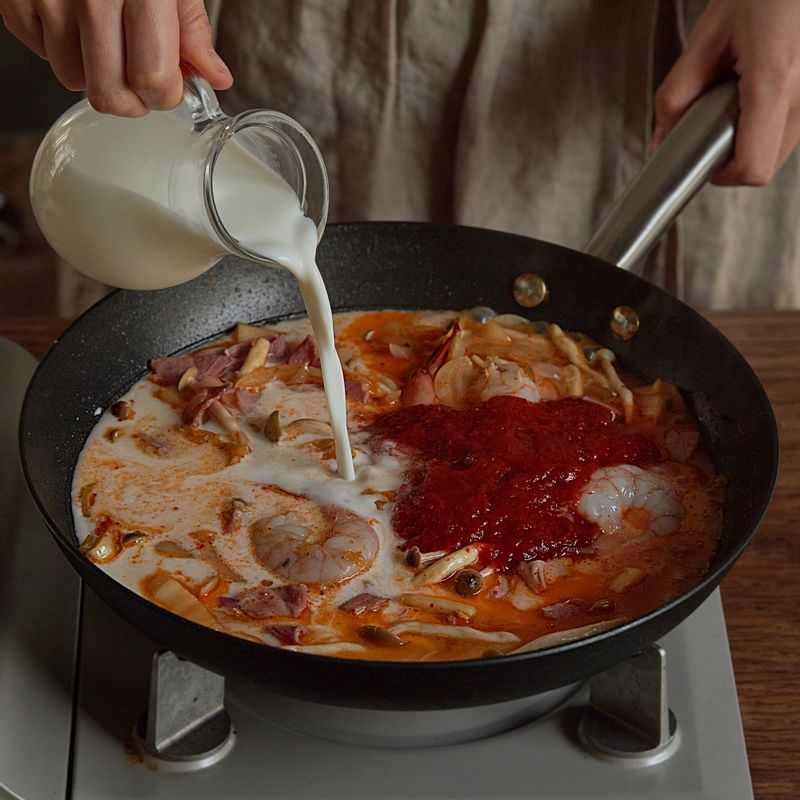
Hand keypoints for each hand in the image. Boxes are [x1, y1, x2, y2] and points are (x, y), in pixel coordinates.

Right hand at [0, 0, 232, 116]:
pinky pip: (41, 54)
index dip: (164, 95)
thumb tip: (215, 77)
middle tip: (140, 79)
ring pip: (73, 79)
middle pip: (109, 94)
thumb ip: (192, 29)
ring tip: (106, 38)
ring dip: (94, 72)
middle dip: (131, 99)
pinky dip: (62, 47)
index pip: (151, 78)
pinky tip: (75, 21)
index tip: (169, 87)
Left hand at [650, 0, 799, 185]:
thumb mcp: (705, 39)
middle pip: (765, 165)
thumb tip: (661, 144)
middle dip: (733, 154)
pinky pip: (790, 129)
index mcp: (774, 80)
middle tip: (716, 119)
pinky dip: (766, 123)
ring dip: (751, 138)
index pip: (752, 167)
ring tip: (738, 96)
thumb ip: (676, 96)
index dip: (723, 173)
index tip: (704, 157)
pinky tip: (755, 92)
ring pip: (779, 150)